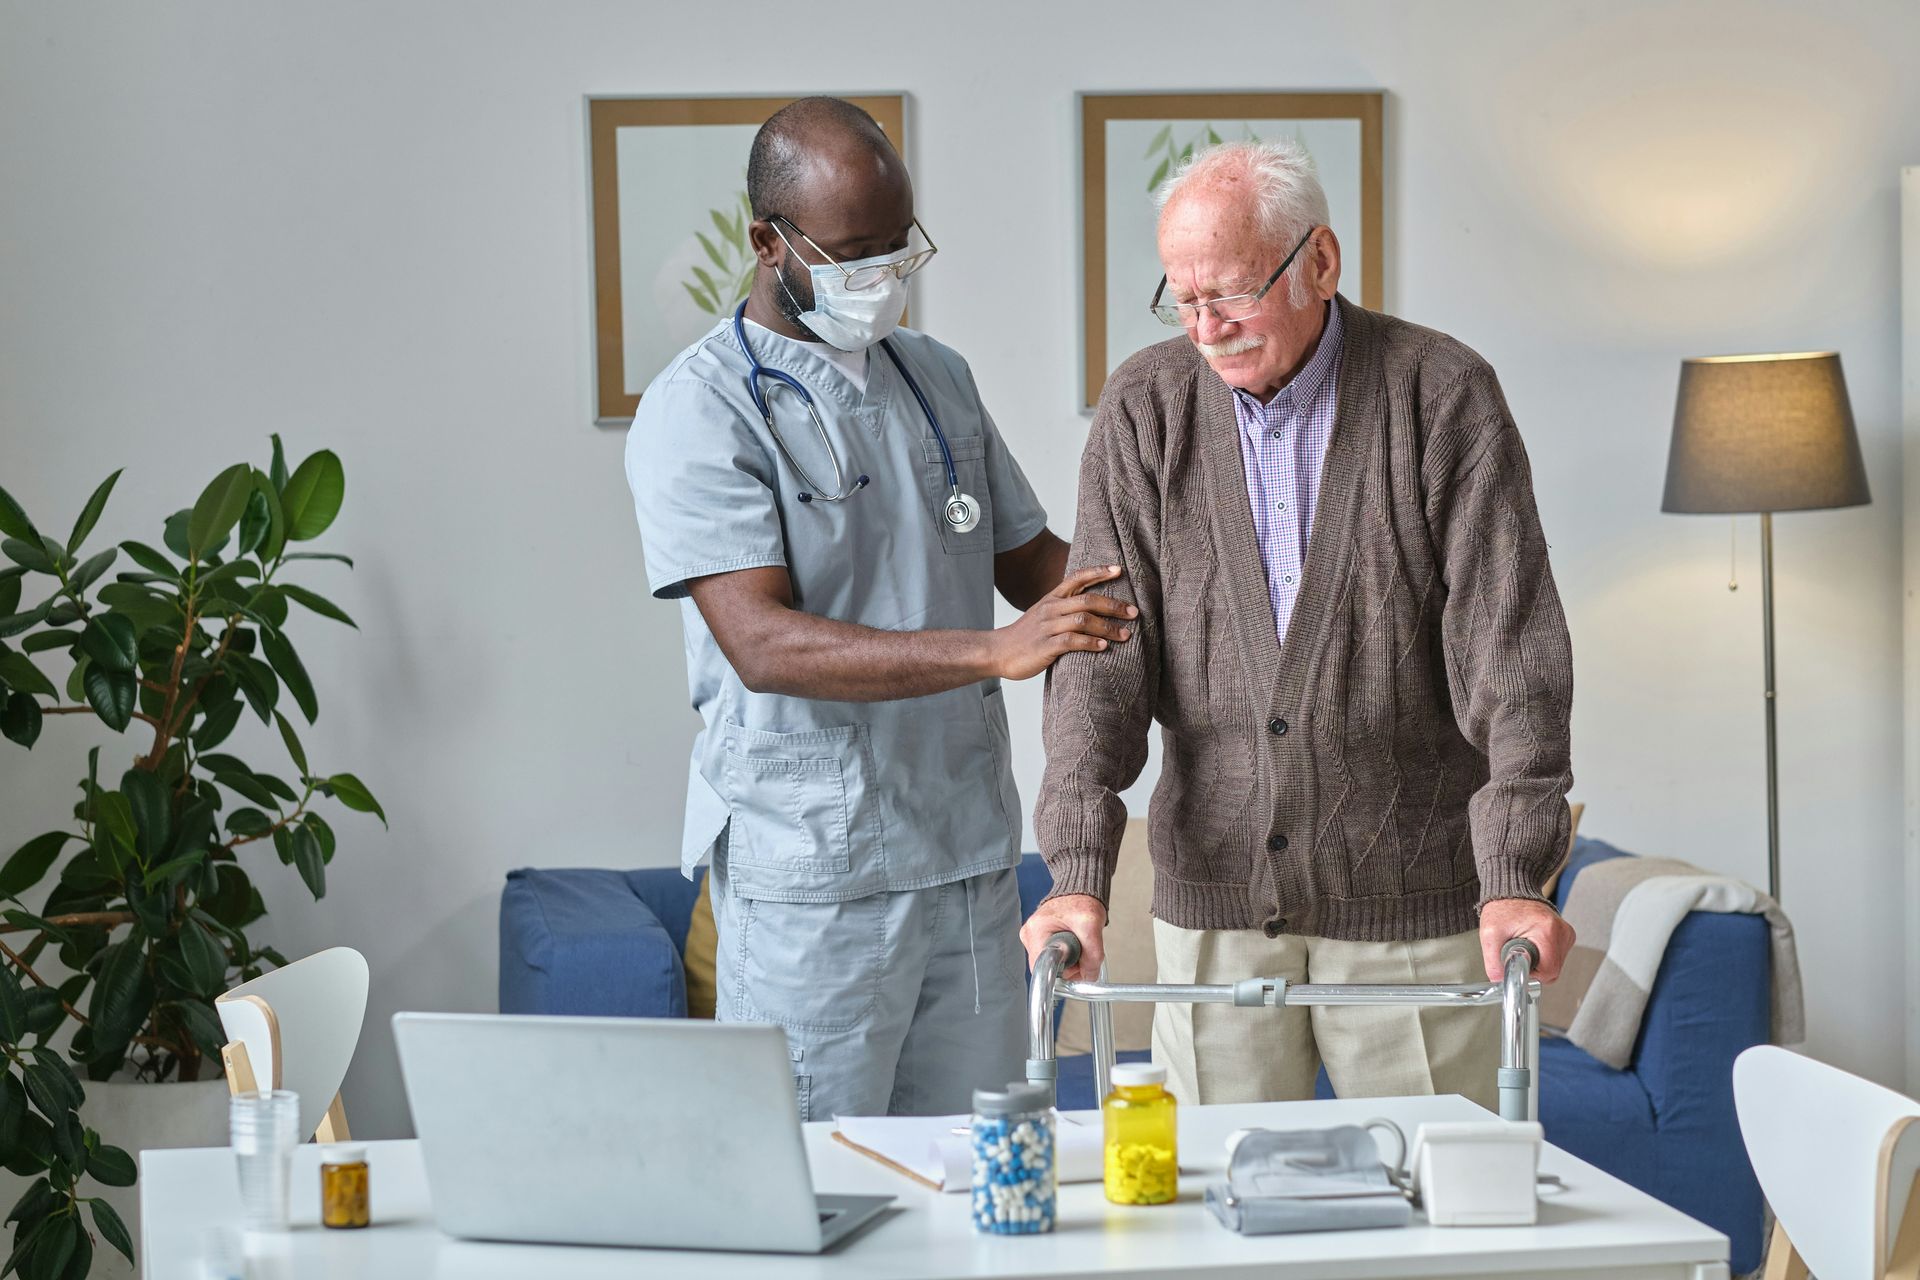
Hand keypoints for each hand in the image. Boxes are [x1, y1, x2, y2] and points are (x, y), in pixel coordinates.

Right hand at [992, 565, 1135, 680]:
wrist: (997, 652)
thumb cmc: (1026, 636)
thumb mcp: (1043, 615)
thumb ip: (1065, 608)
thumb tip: (1094, 606)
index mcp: (1051, 599)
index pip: (1076, 578)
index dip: (1098, 572)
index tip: (1119, 570)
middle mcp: (1050, 609)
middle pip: (1087, 600)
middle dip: (1113, 605)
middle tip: (1133, 612)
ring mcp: (1047, 627)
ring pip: (1083, 620)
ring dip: (1107, 628)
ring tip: (1125, 634)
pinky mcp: (1045, 646)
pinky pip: (1071, 641)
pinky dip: (1090, 643)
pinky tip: (1103, 647)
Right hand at [1020, 893, 1107, 981]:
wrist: (1081, 891)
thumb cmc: (1082, 901)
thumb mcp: (1091, 926)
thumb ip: (1092, 955)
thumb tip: (1089, 976)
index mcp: (1036, 930)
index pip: (1042, 968)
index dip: (1063, 971)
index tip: (1077, 962)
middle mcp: (1030, 935)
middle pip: (1048, 968)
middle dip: (1069, 966)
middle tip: (1082, 950)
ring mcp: (1034, 938)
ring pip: (1052, 965)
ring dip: (1070, 962)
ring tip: (1078, 943)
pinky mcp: (1041, 940)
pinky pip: (1054, 959)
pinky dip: (1068, 956)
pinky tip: (1074, 944)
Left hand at [1478, 898, 1575, 982]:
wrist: (1511, 892)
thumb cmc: (1503, 908)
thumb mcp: (1490, 935)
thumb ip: (1494, 962)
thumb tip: (1500, 982)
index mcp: (1547, 931)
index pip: (1548, 971)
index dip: (1531, 973)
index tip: (1519, 964)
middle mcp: (1562, 932)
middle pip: (1553, 970)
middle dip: (1533, 968)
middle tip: (1518, 952)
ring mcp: (1566, 933)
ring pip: (1555, 965)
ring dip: (1537, 962)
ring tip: (1524, 944)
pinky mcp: (1565, 935)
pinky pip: (1556, 957)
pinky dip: (1542, 955)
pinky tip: (1531, 943)